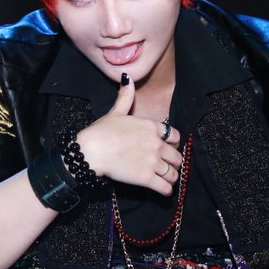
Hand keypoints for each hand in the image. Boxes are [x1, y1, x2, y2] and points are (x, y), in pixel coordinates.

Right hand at [75, 75, 183, 195]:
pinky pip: (166, 188)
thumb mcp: (115, 111)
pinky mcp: (147, 178)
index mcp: (152, 127)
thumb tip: (127, 78)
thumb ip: (125, 96)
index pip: (176, 136)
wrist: (91, 151)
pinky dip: (166, 190)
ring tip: (166, 179)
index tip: (168, 148)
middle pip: (177, 157)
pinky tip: (163, 190)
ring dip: (171, 177)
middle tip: (167, 166)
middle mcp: (157, 144)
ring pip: (174, 173)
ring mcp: (153, 162)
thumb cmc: (101, 131)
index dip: (173, 144)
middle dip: (174, 162)